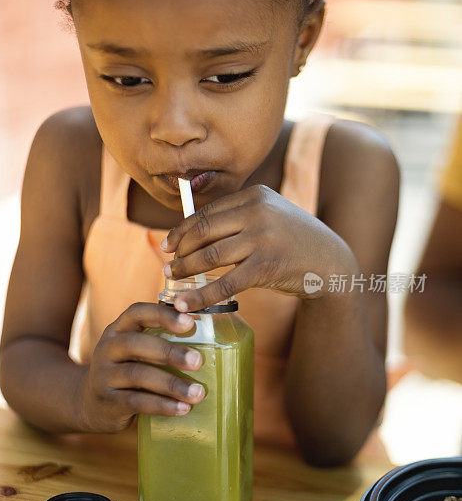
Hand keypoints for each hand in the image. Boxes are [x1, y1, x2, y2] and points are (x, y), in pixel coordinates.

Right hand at [79, 303, 205, 432]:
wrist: (88, 404)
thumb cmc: (126, 372)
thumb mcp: (133, 352)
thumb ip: (159, 343)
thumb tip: (211, 342)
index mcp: (117, 330)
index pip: (137, 312)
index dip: (162, 314)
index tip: (190, 322)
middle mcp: (107, 348)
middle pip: (136, 344)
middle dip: (170, 352)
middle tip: (198, 361)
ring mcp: (104, 376)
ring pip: (138, 375)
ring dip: (171, 384)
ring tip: (198, 393)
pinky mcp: (107, 402)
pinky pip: (136, 402)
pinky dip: (162, 405)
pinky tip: (183, 409)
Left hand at [160, 184, 351, 311]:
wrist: (331, 263)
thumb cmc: (292, 243)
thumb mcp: (269, 218)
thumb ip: (238, 219)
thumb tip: (191, 233)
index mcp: (255, 195)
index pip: (208, 212)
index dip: (182, 229)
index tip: (168, 244)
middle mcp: (258, 211)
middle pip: (204, 231)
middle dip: (180, 250)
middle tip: (169, 265)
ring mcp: (263, 238)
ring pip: (210, 256)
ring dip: (185, 270)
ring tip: (172, 279)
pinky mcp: (267, 266)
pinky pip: (224, 283)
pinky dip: (200, 295)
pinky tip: (185, 304)